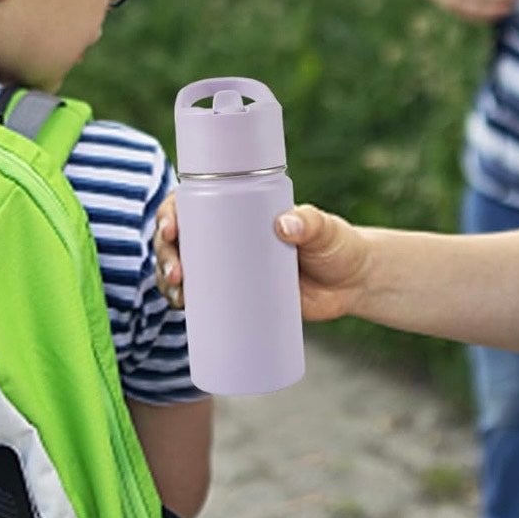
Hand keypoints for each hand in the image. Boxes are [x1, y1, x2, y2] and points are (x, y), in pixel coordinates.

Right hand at [155, 197, 371, 322]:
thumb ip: (311, 222)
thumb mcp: (325, 229)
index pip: (194, 205)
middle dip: (166, 256)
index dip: (171, 215)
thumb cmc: (337, 245)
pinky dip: (187, 306)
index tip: (171, 230)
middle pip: (181, 241)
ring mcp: (231, 270)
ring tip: (179, 299)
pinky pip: (203, 302)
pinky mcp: (239, 300)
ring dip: (169, 283)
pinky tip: (180, 312)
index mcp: (240, 210)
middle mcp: (228, 238)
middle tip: (177, 275)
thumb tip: (285, 224)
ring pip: (185, 272)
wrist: (353, 284)